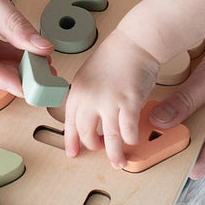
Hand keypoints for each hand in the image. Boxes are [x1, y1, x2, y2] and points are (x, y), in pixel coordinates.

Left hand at [64, 30, 158, 168]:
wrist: (135, 43)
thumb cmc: (117, 56)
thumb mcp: (90, 76)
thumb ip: (88, 96)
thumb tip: (92, 116)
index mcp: (77, 91)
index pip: (69, 122)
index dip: (71, 141)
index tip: (72, 152)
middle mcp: (89, 98)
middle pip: (86, 133)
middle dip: (94, 147)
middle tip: (101, 150)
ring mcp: (108, 101)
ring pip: (108, 139)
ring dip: (114, 154)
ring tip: (118, 161)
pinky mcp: (128, 103)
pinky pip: (128, 131)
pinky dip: (131, 139)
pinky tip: (133, 140)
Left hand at [146, 0, 204, 178]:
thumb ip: (185, 101)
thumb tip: (157, 123)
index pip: (202, 162)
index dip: (174, 155)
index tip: (149, 145)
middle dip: (180, 136)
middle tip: (153, 119)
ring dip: (192, 122)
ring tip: (172, 103)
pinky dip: (204, 112)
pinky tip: (194, 95)